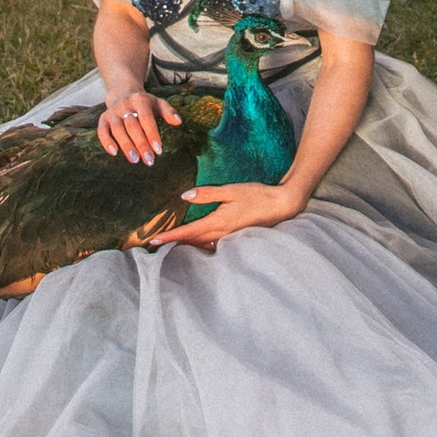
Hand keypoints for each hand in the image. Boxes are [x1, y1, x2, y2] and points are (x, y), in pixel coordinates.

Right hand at [96, 85, 180, 166]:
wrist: (122, 93)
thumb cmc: (144, 103)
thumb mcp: (158, 104)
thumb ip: (168, 112)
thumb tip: (179, 122)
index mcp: (140, 100)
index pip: (146, 118)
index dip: (152, 134)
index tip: (158, 151)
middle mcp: (124, 105)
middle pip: (132, 126)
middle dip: (141, 144)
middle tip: (149, 160)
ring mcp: (112, 112)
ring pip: (117, 129)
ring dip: (126, 145)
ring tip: (134, 160)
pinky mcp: (103, 119)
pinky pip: (102, 131)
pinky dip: (106, 142)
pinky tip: (114, 153)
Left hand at [165, 178, 304, 248]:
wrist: (281, 205)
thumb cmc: (256, 195)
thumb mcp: (231, 190)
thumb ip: (207, 193)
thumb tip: (185, 197)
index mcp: (218, 221)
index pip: (189, 231)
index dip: (171, 236)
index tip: (155, 240)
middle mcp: (222, 234)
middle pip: (192, 241)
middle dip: (173, 243)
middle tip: (155, 245)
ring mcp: (229, 238)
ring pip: (202, 245)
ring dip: (186, 246)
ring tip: (170, 245)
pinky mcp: (235, 238)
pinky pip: (213, 245)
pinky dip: (200, 245)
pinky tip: (195, 243)